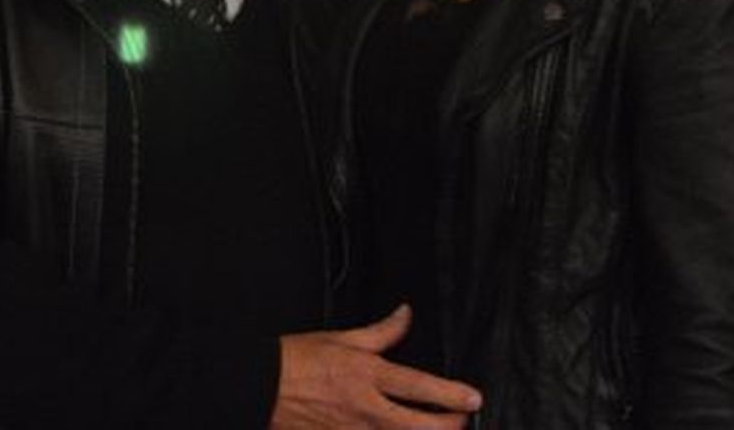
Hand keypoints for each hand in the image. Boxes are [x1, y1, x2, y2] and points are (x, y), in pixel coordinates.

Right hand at [271, 304, 481, 428]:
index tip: (473, 398)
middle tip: (462, 419)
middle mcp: (366, 408)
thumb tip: (405, 314)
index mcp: (367, 375)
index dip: (452, 395)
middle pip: (419, 427)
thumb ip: (381, 331)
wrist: (259, 386)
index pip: (420, 387)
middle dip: (448, 426)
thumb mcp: (341, 338)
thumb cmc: (297, 360)